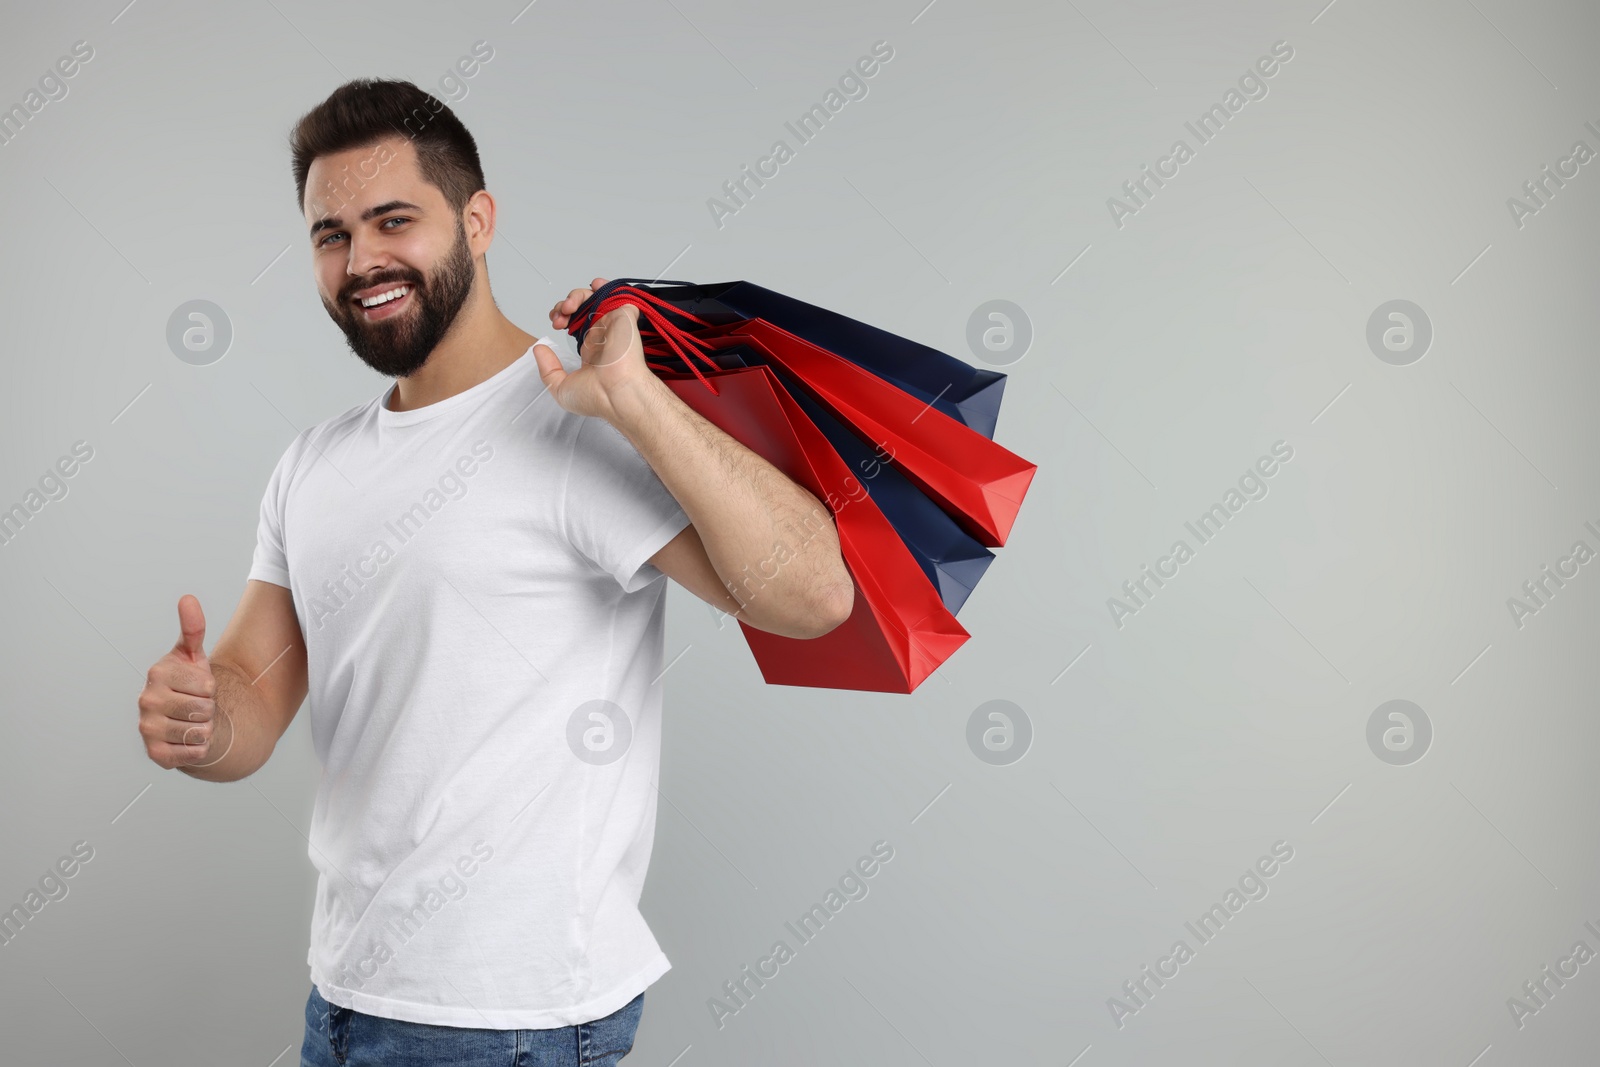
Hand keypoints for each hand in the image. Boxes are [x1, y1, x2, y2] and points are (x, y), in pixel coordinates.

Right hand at [138, 595, 225, 769]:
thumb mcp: (194, 655)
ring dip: (206, 729)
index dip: (211, 688)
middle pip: (204, 709)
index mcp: (157, 673)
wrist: (188, 720)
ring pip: (200, 731)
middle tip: (198, 706)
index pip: (207, 685)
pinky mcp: (154, 753)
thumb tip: (188, 598)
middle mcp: (146, 700)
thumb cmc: (192, 685)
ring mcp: (147, 728)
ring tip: (194, 722)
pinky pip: (193, 753)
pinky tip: (189, 740)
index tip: (199, 687)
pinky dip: (200, 749)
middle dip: (209, 708)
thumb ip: (193, 628)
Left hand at [534, 277, 658, 422]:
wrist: (617, 394)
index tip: (555, 323)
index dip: (562, 317)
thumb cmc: (596, 397)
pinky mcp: (625, 317)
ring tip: (569, 306)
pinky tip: (594, 287)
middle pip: (582, 308)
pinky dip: (607, 285)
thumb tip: (539, 350)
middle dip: (565, 306)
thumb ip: (547, 369)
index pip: (576, 324)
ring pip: (596, 298)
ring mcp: (615, 325)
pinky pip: (619, 293)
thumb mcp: (560, 388)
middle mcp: (604, 336)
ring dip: (577, 296)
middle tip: (560, 316)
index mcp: (592, 351)